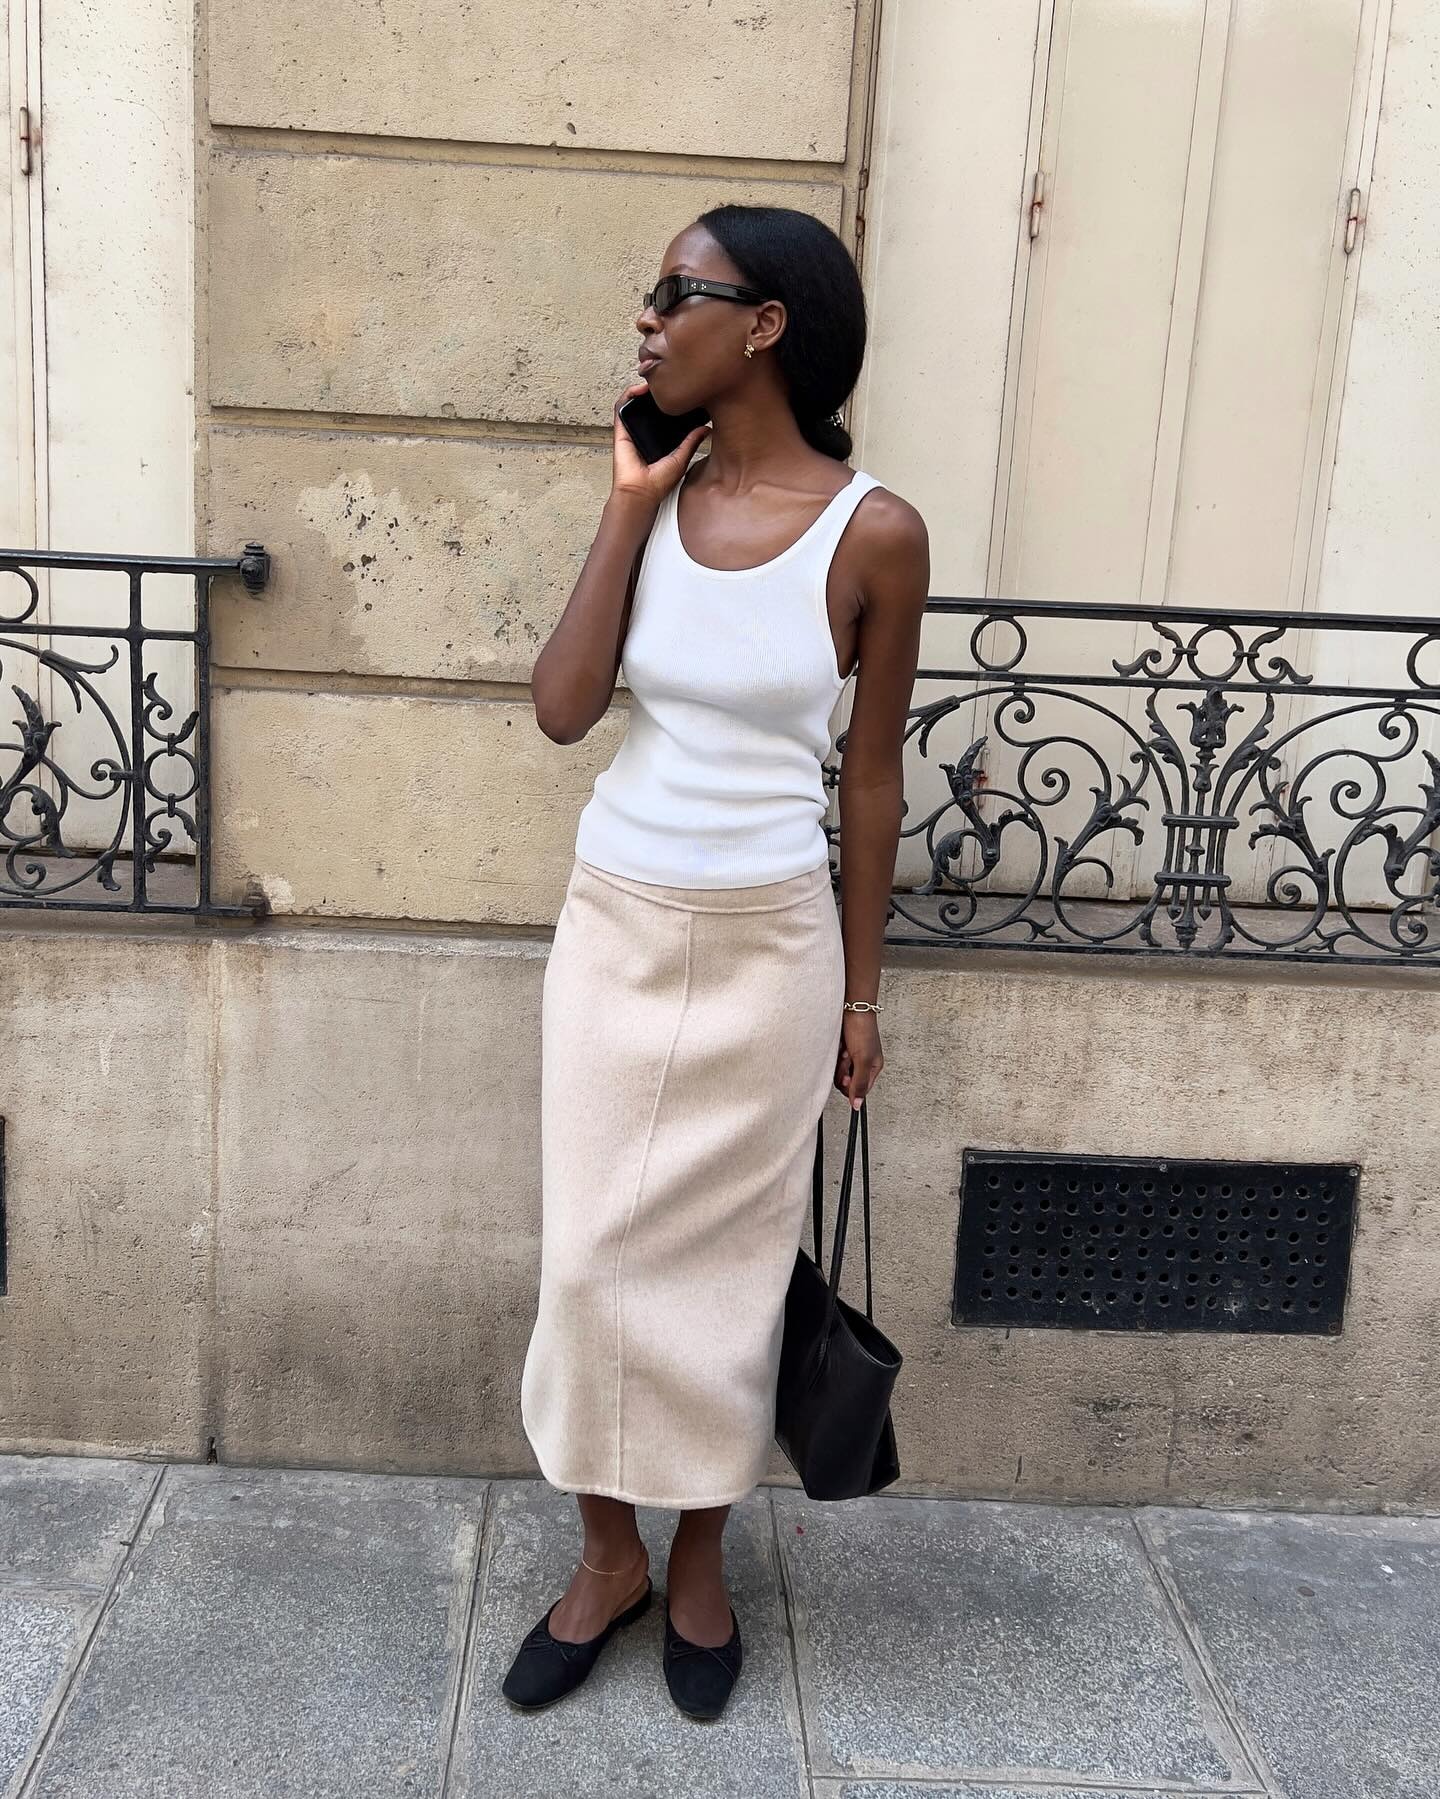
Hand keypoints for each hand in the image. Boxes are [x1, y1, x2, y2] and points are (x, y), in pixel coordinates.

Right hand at [611, 379, 711, 508]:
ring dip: (642, 390)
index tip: (682, 394)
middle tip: (668, 382)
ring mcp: (632, 431)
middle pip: (649, 408)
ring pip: (634, 404)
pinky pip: (620, 408)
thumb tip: (706, 428)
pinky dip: (628, 395)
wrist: (641, 492)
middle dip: (656, 393)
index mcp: (659, 441)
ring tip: (654, 382)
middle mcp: (644, 434)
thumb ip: (691, 442)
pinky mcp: (621, 431)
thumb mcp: (681, 459)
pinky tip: (640, 389)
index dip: (671, 404)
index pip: (664, 417)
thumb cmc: (657, 483)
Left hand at [834, 1009, 882, 1109]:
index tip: (848, 1076)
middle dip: (844, 1072)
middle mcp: (862, 1064)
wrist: (851, 1008)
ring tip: (844, 1050)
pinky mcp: (840, 1051)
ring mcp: (850, 1057)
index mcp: (873, 1068)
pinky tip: (839, 1046)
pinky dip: (834, 1055)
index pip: (861, 1090)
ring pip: (838, 1073)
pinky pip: (832, 1062)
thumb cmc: (863, 1029)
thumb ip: (860, 1083)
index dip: (852, 1087)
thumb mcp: (863, 1060)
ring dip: (838, 1062)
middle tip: (847, 1059)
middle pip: (847, 1082)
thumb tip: (857, 1105)